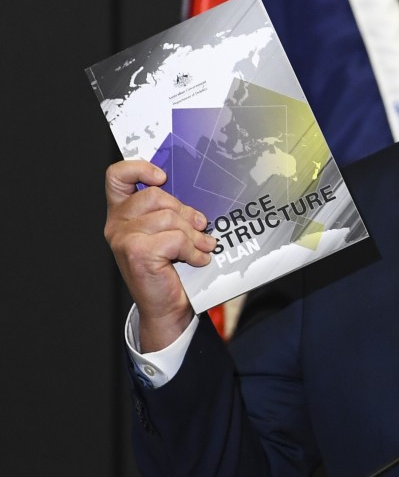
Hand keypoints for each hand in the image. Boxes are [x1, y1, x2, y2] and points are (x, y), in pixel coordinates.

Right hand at [104, 160, 216, 351]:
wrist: (167, 308)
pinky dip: (194, 250)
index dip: (139, 168)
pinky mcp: (137, 252)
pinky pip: (177, 239)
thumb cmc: (170, 269)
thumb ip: (170, 212)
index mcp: (123, 213)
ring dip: (194, 235)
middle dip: (185, 212)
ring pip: (170, 218)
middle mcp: (117, 224)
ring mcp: (124, 238)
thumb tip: (195, 198)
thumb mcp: (168, 233)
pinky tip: (198, 260)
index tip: (162, 177)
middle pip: (157, 196)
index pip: (117, 176)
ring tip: (202, 247)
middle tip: (200, 228)